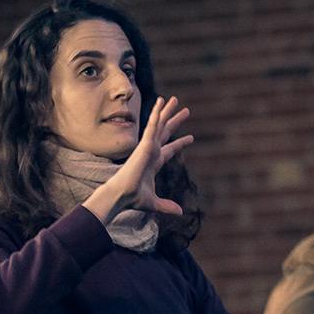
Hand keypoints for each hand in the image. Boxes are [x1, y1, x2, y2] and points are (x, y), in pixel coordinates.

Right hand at [83, 96, 192, 223]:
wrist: (122, 195)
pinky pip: (152, 126)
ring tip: (176, 100)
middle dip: (175, 121)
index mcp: (154, 162)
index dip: (180, 143)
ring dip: (167, 112)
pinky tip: (161, 102)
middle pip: (166, 132)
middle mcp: (151, 151)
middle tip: (186, 110)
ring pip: (159, 125)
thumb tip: (181, 213)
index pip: (170, 149)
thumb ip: (167, 206)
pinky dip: (156, 114)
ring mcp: (147, 147)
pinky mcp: (144, 145)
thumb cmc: (134, 199)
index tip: (190, 137)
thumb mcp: (155, 203)